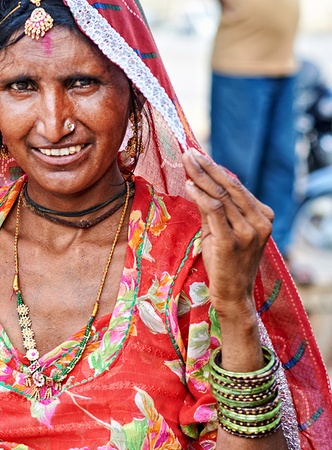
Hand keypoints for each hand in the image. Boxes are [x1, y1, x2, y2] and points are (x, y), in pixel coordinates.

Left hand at [182, 148, 272, 320]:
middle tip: (189, 152)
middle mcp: (260, 221)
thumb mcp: (222, 233)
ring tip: (186, 162)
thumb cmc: (226, 265)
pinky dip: (200, 196)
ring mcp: (248, 232)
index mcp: (263, 217)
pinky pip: (214, 211)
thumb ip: (215, 211)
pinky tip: (189, 185)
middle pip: (230, 186)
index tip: (199, 156)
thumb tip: (198, 185)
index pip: (237, 187)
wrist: (232, 296)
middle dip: (207, 167)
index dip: (216, 170)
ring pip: (221, 196)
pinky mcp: (232, 241)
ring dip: (201, 177)